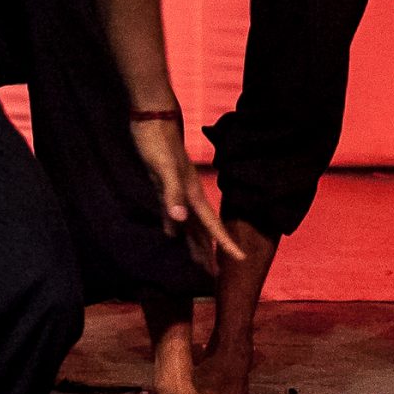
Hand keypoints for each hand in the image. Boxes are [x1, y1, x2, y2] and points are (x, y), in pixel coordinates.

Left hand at [129, 115, 243, 277]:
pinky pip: (172, 211)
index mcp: (191, 194)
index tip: (240, 260)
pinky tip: (170, 232)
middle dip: (208, 252)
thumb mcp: (162, 169)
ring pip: (188, 223)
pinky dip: (173, 225)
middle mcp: (188, 195)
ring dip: (192, 241)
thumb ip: (170, 195)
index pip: (211, 226)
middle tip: (214, 276)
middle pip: (201, 230)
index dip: (225, 244)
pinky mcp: (163, 183)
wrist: (152, 117)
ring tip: (197, 260)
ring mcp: (177, 189)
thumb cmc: (157, 142)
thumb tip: (179, 222)